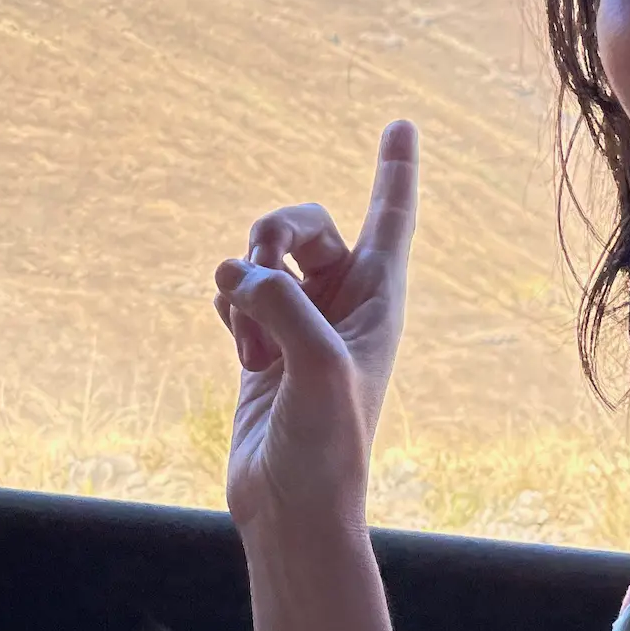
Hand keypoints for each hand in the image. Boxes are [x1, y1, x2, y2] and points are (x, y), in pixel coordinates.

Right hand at [212, 120, 417, 538]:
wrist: (294, 508)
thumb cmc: (327, 445)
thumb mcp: (316, 365)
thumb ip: (282, 304)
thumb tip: (236, 272)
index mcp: (379, 301)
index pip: (391, 219)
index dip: (395, 169)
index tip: (401, 123)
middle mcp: (344, 305)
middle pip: (307, 223)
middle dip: (274, 231)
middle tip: (255, 267)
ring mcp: (300, 323)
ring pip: (263, 257)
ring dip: (245, 283)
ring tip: (252, 343)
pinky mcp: (261, 344)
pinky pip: (235, 292)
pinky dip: (228, 308)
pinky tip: (241, 351)